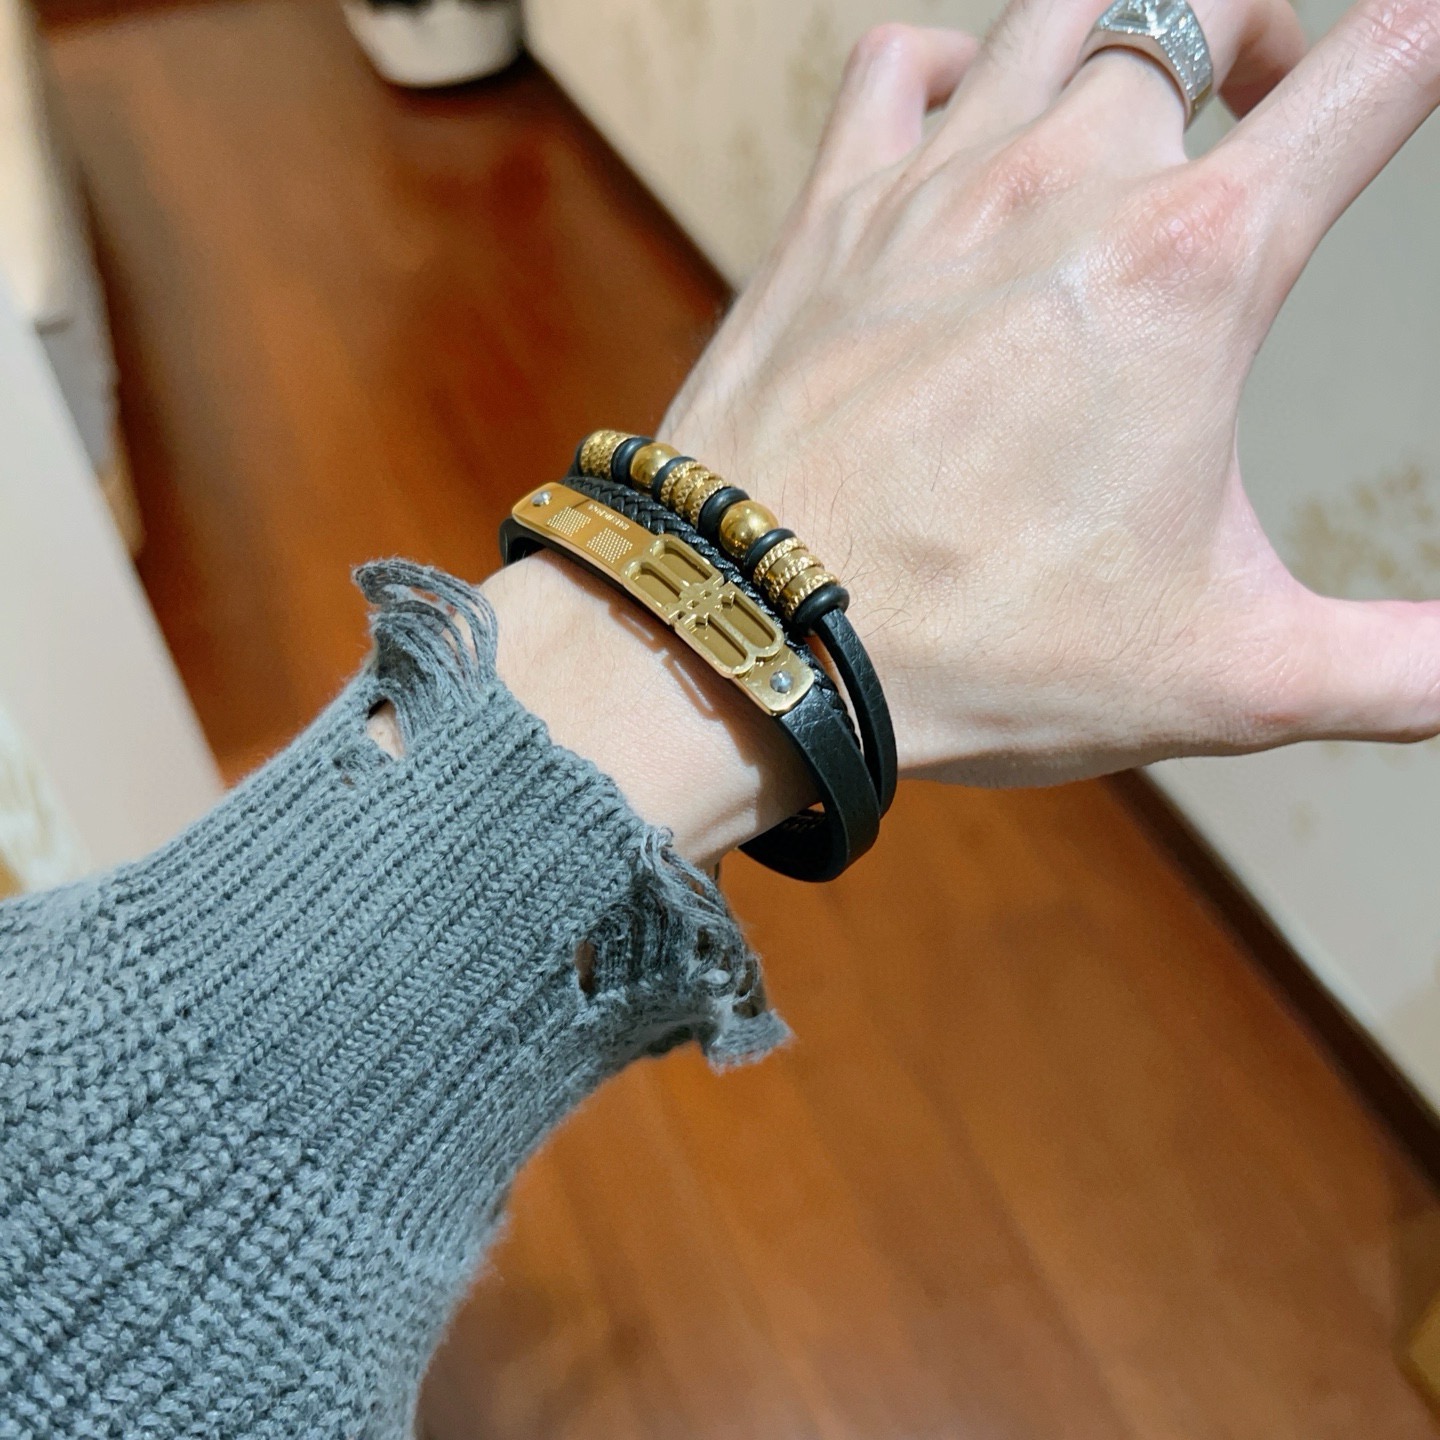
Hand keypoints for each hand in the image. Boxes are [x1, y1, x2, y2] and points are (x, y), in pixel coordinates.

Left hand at [663, 5, 1439, 786]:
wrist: (751, 635)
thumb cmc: (970, 648)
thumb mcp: (1224, 675)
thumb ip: (1397, 669)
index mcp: (1193, 269)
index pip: (1371, 78)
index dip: (1424, 43)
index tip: (1431, 38)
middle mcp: (1066, 184)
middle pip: (1203, 18)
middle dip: (1263, 46)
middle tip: (1270, 112)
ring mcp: (931, 186)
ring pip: (1059, 15)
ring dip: (1122, 36)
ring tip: (1143, 105)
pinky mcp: (826, 217)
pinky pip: (897, 65)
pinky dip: (952, 64)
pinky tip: (969, 119)